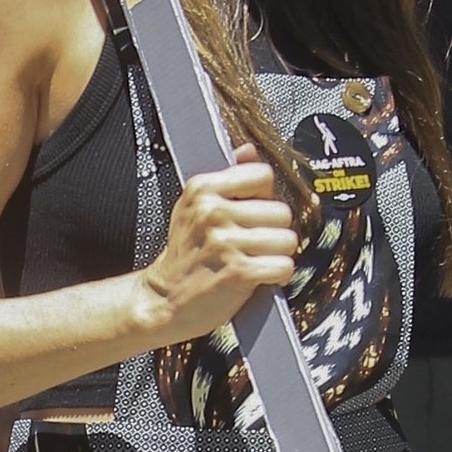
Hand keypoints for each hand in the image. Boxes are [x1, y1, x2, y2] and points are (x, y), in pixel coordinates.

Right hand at [141, 144, 297, 341]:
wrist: (164, 300)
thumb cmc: (184, 254)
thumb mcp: (195, 206)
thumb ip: (227, 176)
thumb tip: (248, 151)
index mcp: (202, 188)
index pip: (262, 174)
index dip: (263, 196)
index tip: (253, 212)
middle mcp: (213, 211)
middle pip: (281, 210)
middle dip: (273, 229)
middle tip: (253, 242)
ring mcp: (226, 242)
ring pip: (287, 238)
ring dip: (277, 253)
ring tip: (256, 258)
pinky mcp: (239, 272)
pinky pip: (284, 265)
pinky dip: (278, 275)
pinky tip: (259, 276)